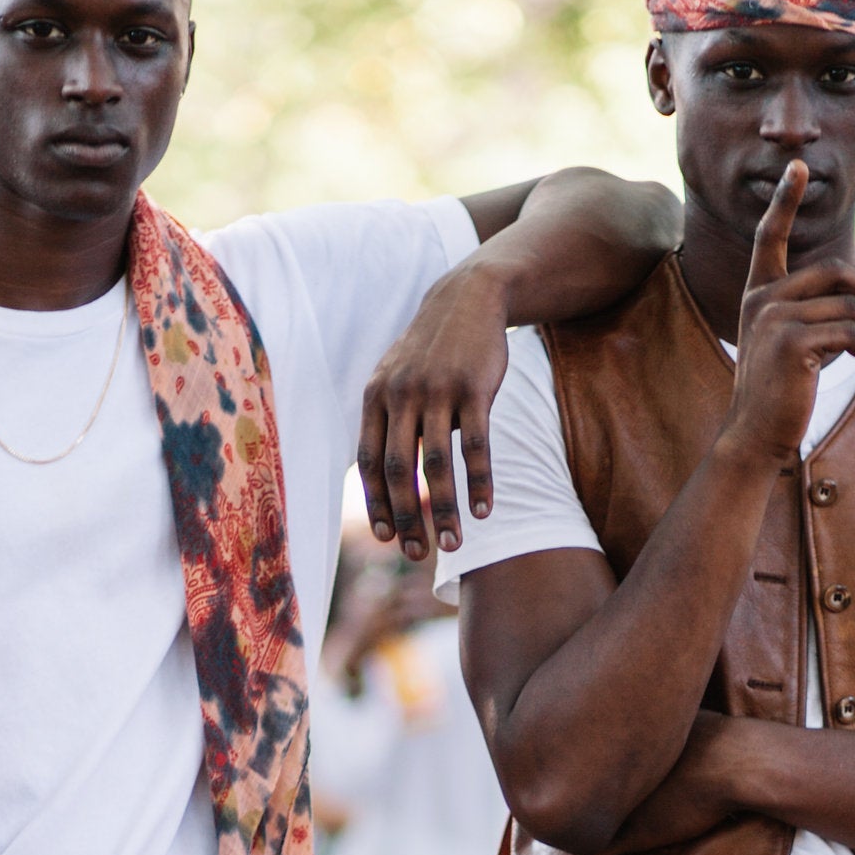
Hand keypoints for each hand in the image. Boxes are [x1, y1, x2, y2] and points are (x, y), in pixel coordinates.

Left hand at [356, 264, 510, 563]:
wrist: (466, 299)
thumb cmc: (429, 352)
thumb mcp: (395, 379)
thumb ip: (385, 423)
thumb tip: (379, 481)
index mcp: (376, 398)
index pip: (370, 463)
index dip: (377, 504)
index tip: (388, 539)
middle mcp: (401, 395)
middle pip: (399, 470)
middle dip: (407, 518)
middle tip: (418, 554)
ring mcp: (438, 391)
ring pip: (436, 463)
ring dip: (443, 509)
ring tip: (454, 544)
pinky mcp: (474, 388)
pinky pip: (475, 445)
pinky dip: (479, 482)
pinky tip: (485, 510)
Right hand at [724, 163, 854, 468]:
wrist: (757, 437)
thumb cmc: (782, 394)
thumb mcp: (796, 345)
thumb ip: (819, 313)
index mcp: (760, 294)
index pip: (771, 237)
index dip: (785, 201)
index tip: (797, 166)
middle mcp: (764, 299)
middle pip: (837, 272)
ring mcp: (774, 318)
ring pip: (851, 308)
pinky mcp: (791, 341)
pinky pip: (851, 331)